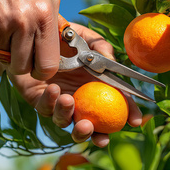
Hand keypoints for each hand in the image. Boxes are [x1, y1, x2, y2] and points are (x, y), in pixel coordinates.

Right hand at [0, 0, 60, 79]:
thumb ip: (54, 23)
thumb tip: (63, 49)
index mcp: (45, 15)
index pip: (48, 64)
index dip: (42, 71)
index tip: (37, 68)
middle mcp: (24, 22)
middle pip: (23, 67)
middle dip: (20, 64)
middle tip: (17, 52)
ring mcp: (1, 27)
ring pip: (4, 60)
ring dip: (3, 52)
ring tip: (3, 30)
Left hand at [7, 23, 142, 147]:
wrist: (35, 34)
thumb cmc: (65, 37)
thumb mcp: (86, 39)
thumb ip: (101, 48)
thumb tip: (111, 62)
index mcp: (96, 87)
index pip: (117, 104)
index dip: (128, 114)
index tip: (134, 121)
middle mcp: (80, 99)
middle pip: (90, 126)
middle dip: (94, 135)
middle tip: (91, 127)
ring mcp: (59, 102)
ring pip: (64, 122)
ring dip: (67, 116)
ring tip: (67, 100)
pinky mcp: (39, 100)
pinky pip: (45, 108)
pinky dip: (50, 102)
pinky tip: (54, 90)